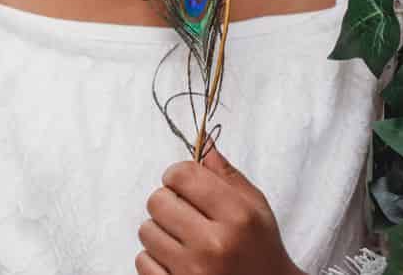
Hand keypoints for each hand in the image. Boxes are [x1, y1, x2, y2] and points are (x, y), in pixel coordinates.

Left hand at [136, 140, 301, 274]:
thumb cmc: (261, 249)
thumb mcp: (255, 207)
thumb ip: (226, 174)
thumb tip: (202, 140)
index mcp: (237, 216)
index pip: (183, 175)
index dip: (177, 174)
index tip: (181, 183)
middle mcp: (214, 245)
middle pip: (158, 201)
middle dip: (167, 201)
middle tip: (181, 212)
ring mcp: (193, 273)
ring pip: (147, 230)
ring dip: (159, 230)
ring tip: (180, 238)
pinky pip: (142, 262)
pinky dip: (153, 259)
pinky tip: (174, 260)